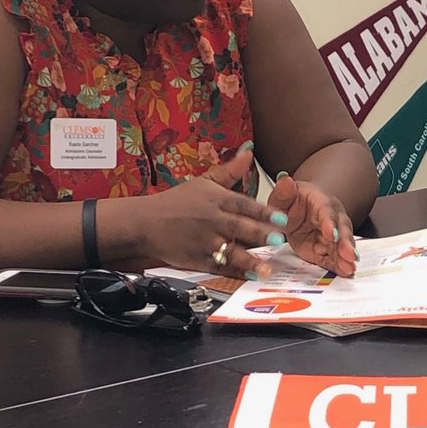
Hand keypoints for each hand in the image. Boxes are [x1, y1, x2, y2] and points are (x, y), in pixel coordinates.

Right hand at [139, 147, 287, 277]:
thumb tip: (249, 152)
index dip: (264, 212)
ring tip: (266, 267)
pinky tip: (249, 276)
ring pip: (230, 251)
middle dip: (259, 234)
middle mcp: (212, 221)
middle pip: (239, 227)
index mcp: (216, 200)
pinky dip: (234, 273)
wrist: (144, 223)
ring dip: (250, 259)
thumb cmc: (176, 202)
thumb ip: (230, 170)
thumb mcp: (204, 181)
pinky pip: (219, 267)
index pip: (244, 204)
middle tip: (279, 239)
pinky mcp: (197, 260)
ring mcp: (204, 242)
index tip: (282, 217)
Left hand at [268, 172, 357, 277]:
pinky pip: (333, 257)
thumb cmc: (293, 201)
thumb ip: (283, 191)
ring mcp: (330, 235)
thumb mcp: (282, 196)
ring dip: (345, 257)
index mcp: (320, 202)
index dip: (329, 223)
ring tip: (349, 268)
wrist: (297, 210)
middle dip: (345, 243)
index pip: (326, 212)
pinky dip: (338, 265)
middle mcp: (331, 217)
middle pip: (341, 229)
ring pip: (341, 245)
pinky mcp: (325, 249)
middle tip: (349, 254)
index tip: (331, 234)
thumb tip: (285, 181)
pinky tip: (344, 272)